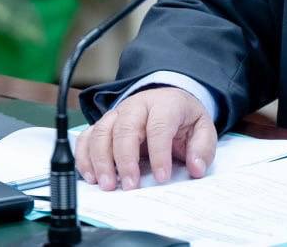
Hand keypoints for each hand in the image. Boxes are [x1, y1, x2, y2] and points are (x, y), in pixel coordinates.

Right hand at [74, 86, 216, 190]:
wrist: (167, 101)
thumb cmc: (182, 118)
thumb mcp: (202, 128)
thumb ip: (202, 148)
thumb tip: (196, 167)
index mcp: (165, 104)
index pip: (159, 126)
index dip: (159, 153)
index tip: (162, 177)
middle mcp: (137, 106)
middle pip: (125, 128)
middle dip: (125, 159)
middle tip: (129, 185)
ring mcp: (117, 114)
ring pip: (101, 132)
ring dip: (100, 160)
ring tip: (107, 185)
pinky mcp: (103, 124)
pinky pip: (87, 137)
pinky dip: (84, 156)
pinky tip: (91, 176)